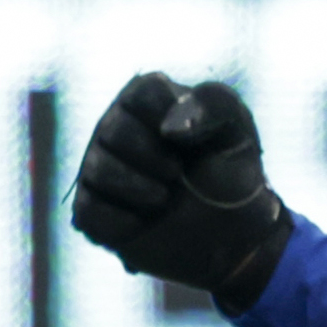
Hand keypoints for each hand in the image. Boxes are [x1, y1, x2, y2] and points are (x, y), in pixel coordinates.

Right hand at [68, 73, 299, 316]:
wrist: (228, 233)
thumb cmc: (229, 172)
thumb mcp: (237, 128)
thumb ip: (215, 104)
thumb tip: (169, 128)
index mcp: (148, 100)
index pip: (144, 93)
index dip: (170, 121)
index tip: (194, 144)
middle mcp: (115, 127)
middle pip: (114, 129)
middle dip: (153, 157)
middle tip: (178, 175)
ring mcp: (99, 168)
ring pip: (97, 170)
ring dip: (139, 190)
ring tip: (164, 199)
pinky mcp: (92, 210)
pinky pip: (89, 212)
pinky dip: (122, 223)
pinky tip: (144, 224)